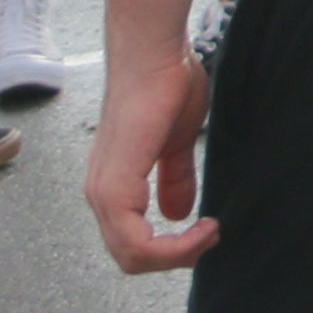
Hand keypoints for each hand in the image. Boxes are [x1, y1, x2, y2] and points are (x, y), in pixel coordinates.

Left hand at [82, 46, 215, 272]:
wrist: (154, 54)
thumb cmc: (165, 84)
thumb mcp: (176, 141)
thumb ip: (174, 178)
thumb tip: (177, 213)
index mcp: (114, 185)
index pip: (133, 242)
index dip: (173, 248)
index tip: (209, 229)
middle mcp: (101, 194)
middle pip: (131, 257)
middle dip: (178, 256)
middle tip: (211, 236)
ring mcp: (104, 192)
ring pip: (132, 255)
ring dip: (178, 253)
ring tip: (210, 231)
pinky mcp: (116, 185)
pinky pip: (136, 241)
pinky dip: (172, 246)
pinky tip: (200, 226)